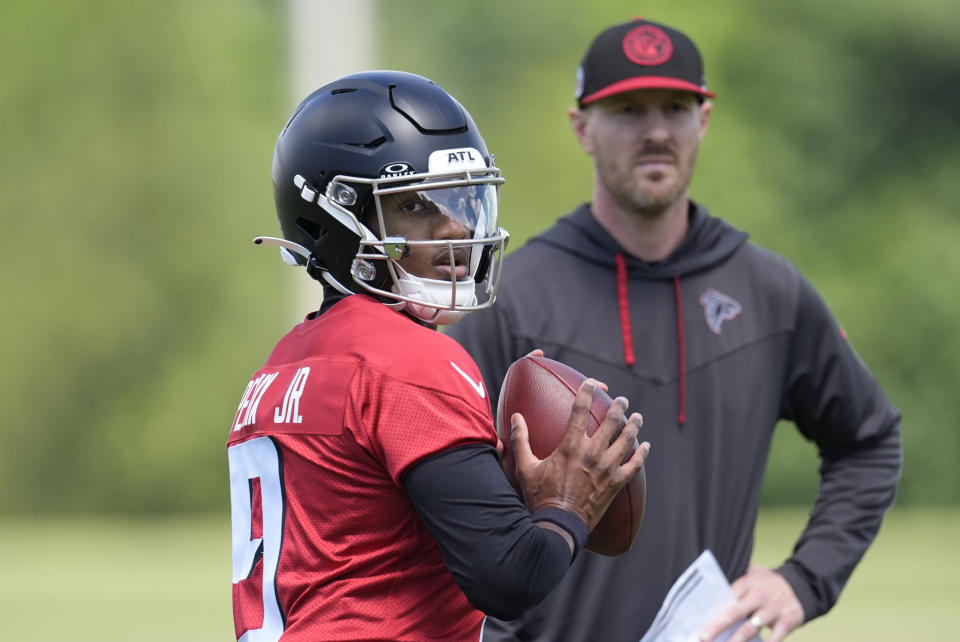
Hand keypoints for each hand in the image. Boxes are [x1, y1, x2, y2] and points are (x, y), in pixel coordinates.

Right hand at [510, 378, 648, 529]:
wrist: (559, 524)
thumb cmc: (540, 496)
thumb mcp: (525, 467)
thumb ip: (521, 440)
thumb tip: (515, 417)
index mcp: (570, 446)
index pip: (580, 410)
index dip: (586, 392)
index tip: (590, 383)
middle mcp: (592, 453)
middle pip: (611, 422)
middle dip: (618, 408)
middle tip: (622, 401)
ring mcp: (607, 468)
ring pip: (626, 440)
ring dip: (633, 426)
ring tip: (637, 417)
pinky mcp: (616, 484)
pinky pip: (634, 465)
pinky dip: (642, 454)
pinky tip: (645, 446)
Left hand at [699, 564, 803, 641]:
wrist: (801, 584)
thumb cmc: (769, 582)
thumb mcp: (753, 573)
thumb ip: (736, 581)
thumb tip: (709, 590)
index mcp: (748, 583)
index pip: (726, 597)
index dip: (712, 610)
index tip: (698, 621)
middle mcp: (759, 596)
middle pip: (735, 613)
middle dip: (717, 627)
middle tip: (703, 638)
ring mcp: (774, 609)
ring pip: (751, 628)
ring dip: (736, 641)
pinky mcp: (788, 621)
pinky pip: (775, 638)